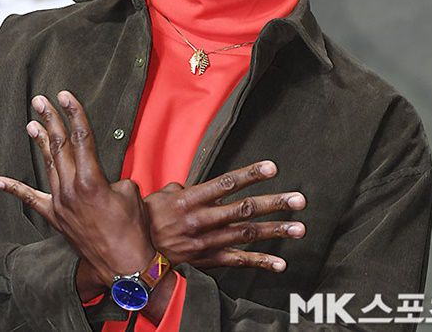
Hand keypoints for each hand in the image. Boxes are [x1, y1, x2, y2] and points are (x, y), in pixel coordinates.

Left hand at [0, 91, 154, 299]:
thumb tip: (104, 178)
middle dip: (50, 120)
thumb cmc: (133, 227)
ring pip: (48, 165)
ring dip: (40, 142)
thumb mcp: (130, 191)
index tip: (66, 95)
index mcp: (92, 179)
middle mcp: (71, 189)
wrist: (125, 262)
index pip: (81, 137)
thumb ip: (112, 177)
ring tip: (31, 123)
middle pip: (59, 146)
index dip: (74, 113)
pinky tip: (0, 181)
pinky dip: (16, 190)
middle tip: (41, 101)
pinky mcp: (56, 218)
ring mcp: (60, 204)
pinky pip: (32, 200)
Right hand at [144, 161, 305, 272]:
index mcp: (190, 200)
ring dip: (275, 231)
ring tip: (299, 228)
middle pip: (244, 210)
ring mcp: (207, 243)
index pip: (225, 184)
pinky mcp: (208, 261)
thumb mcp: (159, 198)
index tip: (272, 168)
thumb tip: (188, 187)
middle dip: (274, 204)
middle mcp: (202, 221)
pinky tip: (279, 263)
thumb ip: (179, 190)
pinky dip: (259, 262)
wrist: (132, 259)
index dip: (250, 175)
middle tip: (299, 200)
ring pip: (246, 235)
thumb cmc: (146, 222)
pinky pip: (238, 262)